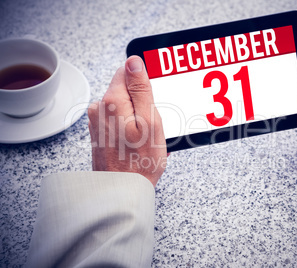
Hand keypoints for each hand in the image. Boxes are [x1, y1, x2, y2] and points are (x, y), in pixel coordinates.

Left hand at [88, 56, 166, 186]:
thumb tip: (133, 62)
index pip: (128, 71)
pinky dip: (131, 128)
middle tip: (152, 125)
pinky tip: (138, 144)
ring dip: (137, 117)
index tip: (153, 100)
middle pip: (126, 90)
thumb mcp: (150, 121)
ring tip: (146, 138)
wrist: (122, 191)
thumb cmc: (140, 162)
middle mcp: (100, 108)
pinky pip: (119, 121)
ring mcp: (98, 122)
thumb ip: (141, 88)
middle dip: (143, 103)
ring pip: (124, 106)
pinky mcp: (100, 133)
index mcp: (112, 101)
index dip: (145, 84)